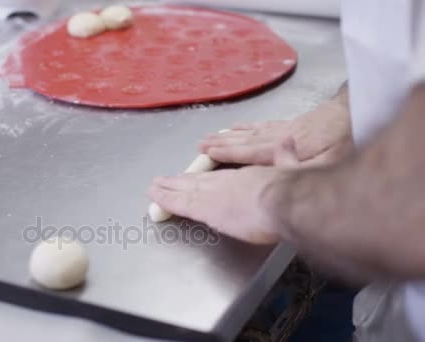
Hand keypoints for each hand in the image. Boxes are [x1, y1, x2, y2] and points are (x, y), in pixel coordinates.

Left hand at [148, 138, 298, 244]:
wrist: (284, 199)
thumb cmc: (292, 191)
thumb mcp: (292, 170)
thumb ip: (287, 158)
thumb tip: (288, 142)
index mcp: (247, 177)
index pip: (221, 177)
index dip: (205, 177)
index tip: (194, 176)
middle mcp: (226, 184)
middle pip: (199, 182)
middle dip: (181, 181)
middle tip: (164, 180)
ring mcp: (213, 195)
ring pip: (186, 191)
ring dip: (169, 188)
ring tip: (154, 187)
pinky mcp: (205, 208)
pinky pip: (181, 203)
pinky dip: (167, 199)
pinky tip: (155, 197)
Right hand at [200, 100, 352, 165]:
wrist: (364, 113)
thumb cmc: (349, 142)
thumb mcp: (330, 163)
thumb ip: (301, 170)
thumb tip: (275, 174)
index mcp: (287, 148)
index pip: (251, 152)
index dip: (228, 154)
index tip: (206, 154)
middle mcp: (282, 137)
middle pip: (246, 140)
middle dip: (221, 143)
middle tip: (200, 145)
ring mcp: (288, 129)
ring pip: (252, 132)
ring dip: (230, 135)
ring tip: (211, 137)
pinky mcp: (296, 125)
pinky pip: (264, 125)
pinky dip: (248, 126)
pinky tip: (238, 126)